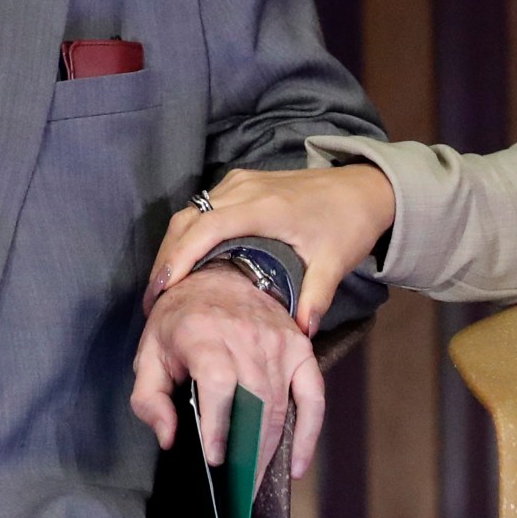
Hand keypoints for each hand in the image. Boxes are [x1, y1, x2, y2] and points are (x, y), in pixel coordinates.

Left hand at [131, 264, 320, 483]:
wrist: (220, 275)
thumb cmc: (180, 320)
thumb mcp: (149, 352)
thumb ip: (149, 398)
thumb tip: (168, 437)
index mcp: (203, 334)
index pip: (219, 383)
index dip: (219, 423)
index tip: (216, 457)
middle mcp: (245, 337)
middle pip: (256, 402)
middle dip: (249, 452)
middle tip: (238, 489)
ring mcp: (278, 343)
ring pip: (281, 406)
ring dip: (272, 450)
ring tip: (256, 482)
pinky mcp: (300, 348)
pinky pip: (313, 395)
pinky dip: (310, 432)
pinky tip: (298, 464)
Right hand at [146, 164, 396, 331]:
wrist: (364, 188)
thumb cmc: (348, 223)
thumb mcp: (335, 263)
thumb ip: (315, 297)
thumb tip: (300, 334)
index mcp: (264, 207)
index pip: (207, 228)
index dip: (181, 257)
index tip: (163, 290)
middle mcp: (244, 189)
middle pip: (189, 219)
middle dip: (167, 258)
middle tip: (153, 300)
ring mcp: (240, 183)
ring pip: (191, 212)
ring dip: (173, 247)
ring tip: (162, 288)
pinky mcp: (241, 184)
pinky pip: (202, 207)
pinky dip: (187, 235)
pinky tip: (185, 264)